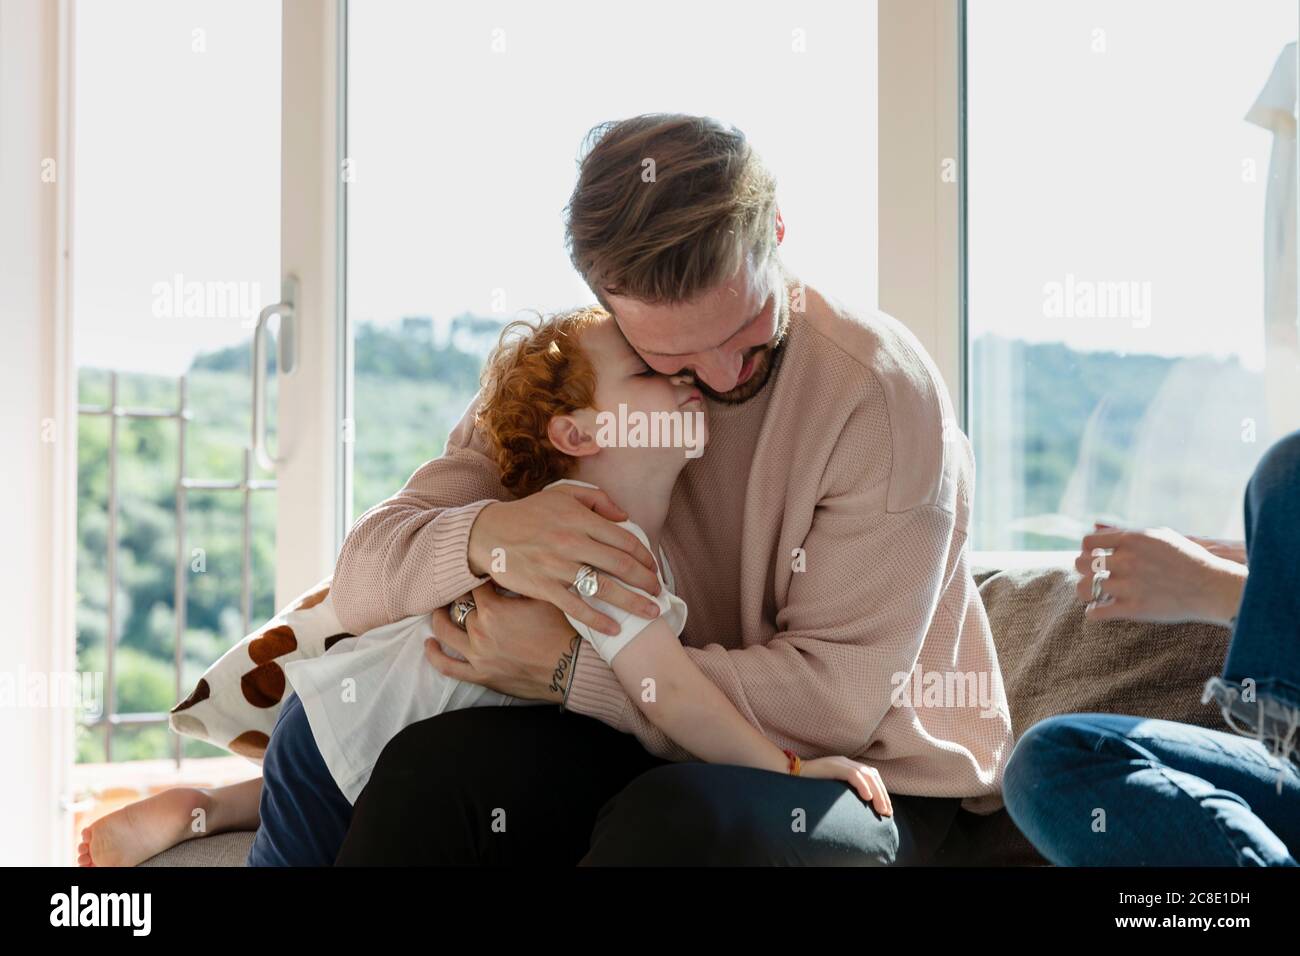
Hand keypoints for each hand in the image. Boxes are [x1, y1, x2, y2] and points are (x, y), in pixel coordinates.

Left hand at [424, 582, 580, 701]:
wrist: (569, 668)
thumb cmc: (560, 631)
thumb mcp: (544, 598)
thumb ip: (522, 581)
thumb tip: (510, 564)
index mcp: (493, 609)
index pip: (474, 585)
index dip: (477, 576)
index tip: (479, 572)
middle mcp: (479, 630)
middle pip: (459, 605)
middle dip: (461, 595)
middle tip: (462, 587)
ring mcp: (477, 654)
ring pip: (445, 631)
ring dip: (439, 618)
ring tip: (439, 609)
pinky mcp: (479, 674)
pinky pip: (448, 667)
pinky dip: (434, 654)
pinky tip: (429, 643)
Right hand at [467, 484, 661, 636]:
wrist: (487, 533)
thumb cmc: (528, 514)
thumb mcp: (562, 495)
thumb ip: (596, 499)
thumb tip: (624, 516)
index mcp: (579, 518)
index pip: (624, 539)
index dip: (645, 556)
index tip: (654, 568)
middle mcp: (571, 542)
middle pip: (620, 565)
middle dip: (646, 581)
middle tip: (659, 593)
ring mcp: (557, 566)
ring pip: (603, 588)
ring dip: (632, 603)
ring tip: (649, 613)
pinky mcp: (543, 587)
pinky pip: (576, 606)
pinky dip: (597, 620)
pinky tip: (614, 629)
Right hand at [800, 756, 892, 816]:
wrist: (790, 775)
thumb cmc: (809, 785)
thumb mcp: (831, 788)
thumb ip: (843, 791)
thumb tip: (859, 806)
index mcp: (848, 765)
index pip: (872, 776)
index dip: (882, 791)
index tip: (887, 809)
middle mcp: (846, 762)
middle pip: (873, 775)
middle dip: (883, 795)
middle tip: (887, 813)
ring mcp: (840, 762)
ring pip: (866, 775)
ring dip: (877, 793)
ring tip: (881, 809)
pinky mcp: (833, 766)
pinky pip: (853, 775)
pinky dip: (862, 786)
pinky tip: (867, 797)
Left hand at [1075, 524, 1246, 624]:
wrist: (1212, 586)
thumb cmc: (1187, 558)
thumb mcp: (1159, 536)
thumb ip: (1125, 532)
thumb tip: (1095, 526)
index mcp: (1131, 539)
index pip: (1088, 542)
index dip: (1087, 550)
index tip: (1094, 557)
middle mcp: (1126, 560)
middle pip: (1081, 563)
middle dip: (1084, 569)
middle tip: (1093, 576)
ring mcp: (1128, 585)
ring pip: (1085, 588)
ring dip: (1086, 592)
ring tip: (1093, 594)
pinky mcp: (1133, 609)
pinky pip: (1096, 612)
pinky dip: (1092, 612)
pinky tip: (1098, 610)